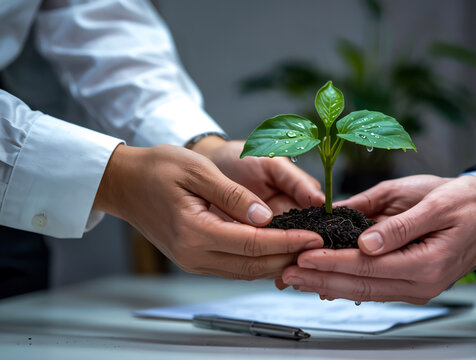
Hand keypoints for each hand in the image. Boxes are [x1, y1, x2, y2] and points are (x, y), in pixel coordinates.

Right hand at [93, 144, 322, 278]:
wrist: (124, 182)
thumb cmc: (157, 168)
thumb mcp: (197, 171)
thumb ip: (233, 196)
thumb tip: (266, 217)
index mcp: (195, 232)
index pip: (253, 244)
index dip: (288, 242)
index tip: (315, 236)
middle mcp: (194, 255)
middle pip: (253, 265)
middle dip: (289, 257)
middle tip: (319, 247)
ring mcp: (193, 261)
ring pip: (245, 271)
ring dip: (277, 263)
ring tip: (305, 250)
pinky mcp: (195, 259)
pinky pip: (234, 266)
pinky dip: (259, 261)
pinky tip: (278, 250)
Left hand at [278, 175, 475, 303]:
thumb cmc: (467, 202)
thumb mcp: (433, 203)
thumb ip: (398, 225)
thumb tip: (363, 242)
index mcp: (427, 263)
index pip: (367, 267)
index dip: (331, 262)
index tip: (302, 256)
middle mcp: (422, 283)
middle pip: (360, 287)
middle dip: (320, 279)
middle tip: (286, 274)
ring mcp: (418, 287)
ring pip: (365, 291)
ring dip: (329, 284)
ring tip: (297, 278)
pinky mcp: (414, 281)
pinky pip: (376, 287)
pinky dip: (348, 282)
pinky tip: (326, 279)